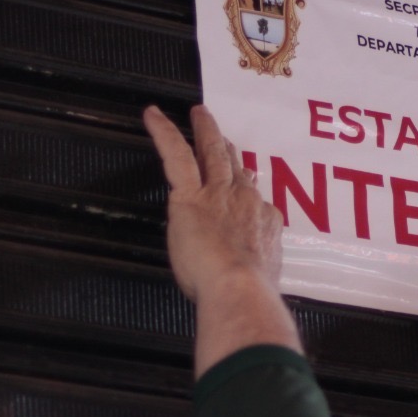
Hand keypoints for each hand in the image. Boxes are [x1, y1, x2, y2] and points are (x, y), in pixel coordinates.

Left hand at [144, 105, 299, 374]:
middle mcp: (246, 203)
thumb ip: (258, 284)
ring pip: (213, 154)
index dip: (248, 193)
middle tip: (227, 138)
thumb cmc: (250, 298)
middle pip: (239, 170)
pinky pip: (177, 154)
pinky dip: (164, 132)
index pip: (255, 203)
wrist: (240, 290)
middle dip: (232, 151)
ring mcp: (219, 194)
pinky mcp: (191, 194)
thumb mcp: (262, 288)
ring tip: (200, 115)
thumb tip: (259, 301)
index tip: (246, 188)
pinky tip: (154, 116)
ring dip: (206, 132)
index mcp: (263, 226)